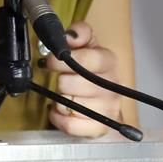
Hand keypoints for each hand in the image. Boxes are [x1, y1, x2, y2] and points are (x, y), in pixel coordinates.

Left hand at [45, 22, 126, 138]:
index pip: (87, 60)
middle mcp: (112, 86)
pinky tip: (59, 110)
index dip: (63, 61)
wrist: (104, 101)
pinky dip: (58, 118)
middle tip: (61, 80)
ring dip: (60, 100)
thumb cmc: (91, 71)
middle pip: (72, 83)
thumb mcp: (87, 46)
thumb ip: (80, 33)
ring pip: (69, 104)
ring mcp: (108, 109)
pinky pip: (70, 125)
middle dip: (60, 81)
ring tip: (64, 95)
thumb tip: (71, 35)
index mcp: (109, 62)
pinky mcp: (99, 128)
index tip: (50, 61)